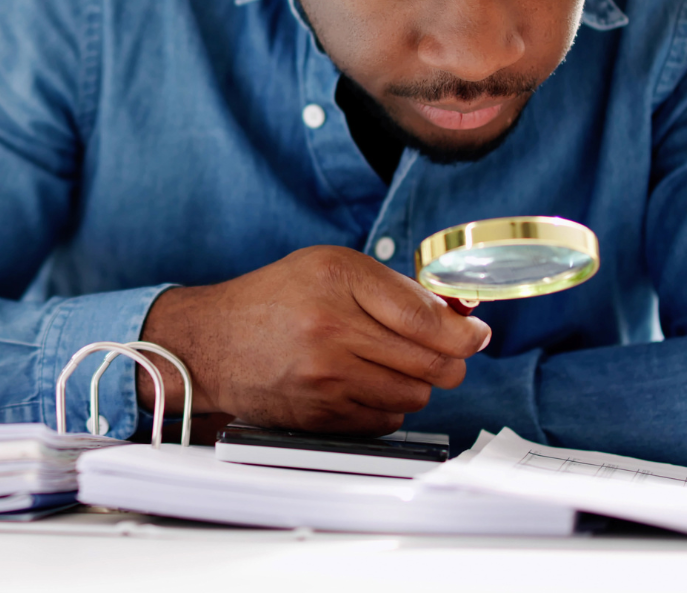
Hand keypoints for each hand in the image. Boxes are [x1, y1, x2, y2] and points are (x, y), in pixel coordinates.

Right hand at [134, 245, 492, 434]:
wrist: (211, 342)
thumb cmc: (274, 299)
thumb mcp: (331, 267)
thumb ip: (394, 288)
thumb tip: (458, 314)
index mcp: (339, 279)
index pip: (427, 316)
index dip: (465, 331)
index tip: (475, 333)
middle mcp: (332, 328)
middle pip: (433, 362)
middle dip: (451, 359)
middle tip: (446, 352)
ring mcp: (326, 377)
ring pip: (416, 394)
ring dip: (418, 383)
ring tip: (391, 364)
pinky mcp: (321, 414)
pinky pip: (387, 419)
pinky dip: (388, 405)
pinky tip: (366, 384)